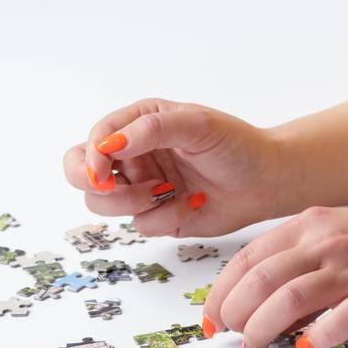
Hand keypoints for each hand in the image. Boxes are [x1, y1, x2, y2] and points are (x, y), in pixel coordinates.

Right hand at [61, 96, 282, 237]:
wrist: (266, 181)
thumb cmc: (237, 145)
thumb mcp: (197, 125)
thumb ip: (152, 129)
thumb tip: (108, 144)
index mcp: (141, 123)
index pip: (96, 137)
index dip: (92, 157)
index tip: (105, 173)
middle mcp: (135, 154)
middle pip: (81, 171)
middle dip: (95, 183)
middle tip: (115, 187)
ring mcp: (142, 185)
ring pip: (104, 203)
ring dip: (135, 201)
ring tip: (168, 191)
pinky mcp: (155, 215)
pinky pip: (140, 225)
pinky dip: (165, 217)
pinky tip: (192, 203)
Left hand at [201, 202, 347, 347]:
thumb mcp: (336, 237)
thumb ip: (299, 262)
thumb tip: (260, 305)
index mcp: (311, 225)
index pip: (248, 258)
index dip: (220, 291)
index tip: (211, 318)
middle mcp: (327, 242)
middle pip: (261, 279)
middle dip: (235, 314)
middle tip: (233, 337)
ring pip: (290, 297)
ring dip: (263, 328)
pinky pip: (343, 316)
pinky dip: (318, 334)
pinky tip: (307, 346)